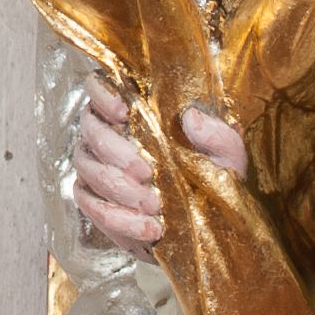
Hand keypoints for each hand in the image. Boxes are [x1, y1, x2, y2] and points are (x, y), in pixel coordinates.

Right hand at [74, 81, 247, 253]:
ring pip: (86, 168)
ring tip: (153, 205)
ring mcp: (97, 167)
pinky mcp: (96, 201)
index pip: (100, 86)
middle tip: (146, 173)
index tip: (124, 112)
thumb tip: (193, 119)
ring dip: (118, 188)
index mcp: (134, 110)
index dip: (103, 94)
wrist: (212, 223)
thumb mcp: (228, 156)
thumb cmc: (215, 175)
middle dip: (115, 152)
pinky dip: (118, 219)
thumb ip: (217, 137)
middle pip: (90, 131)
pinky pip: (91, 206)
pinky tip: (148, 228)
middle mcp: (107, 134)